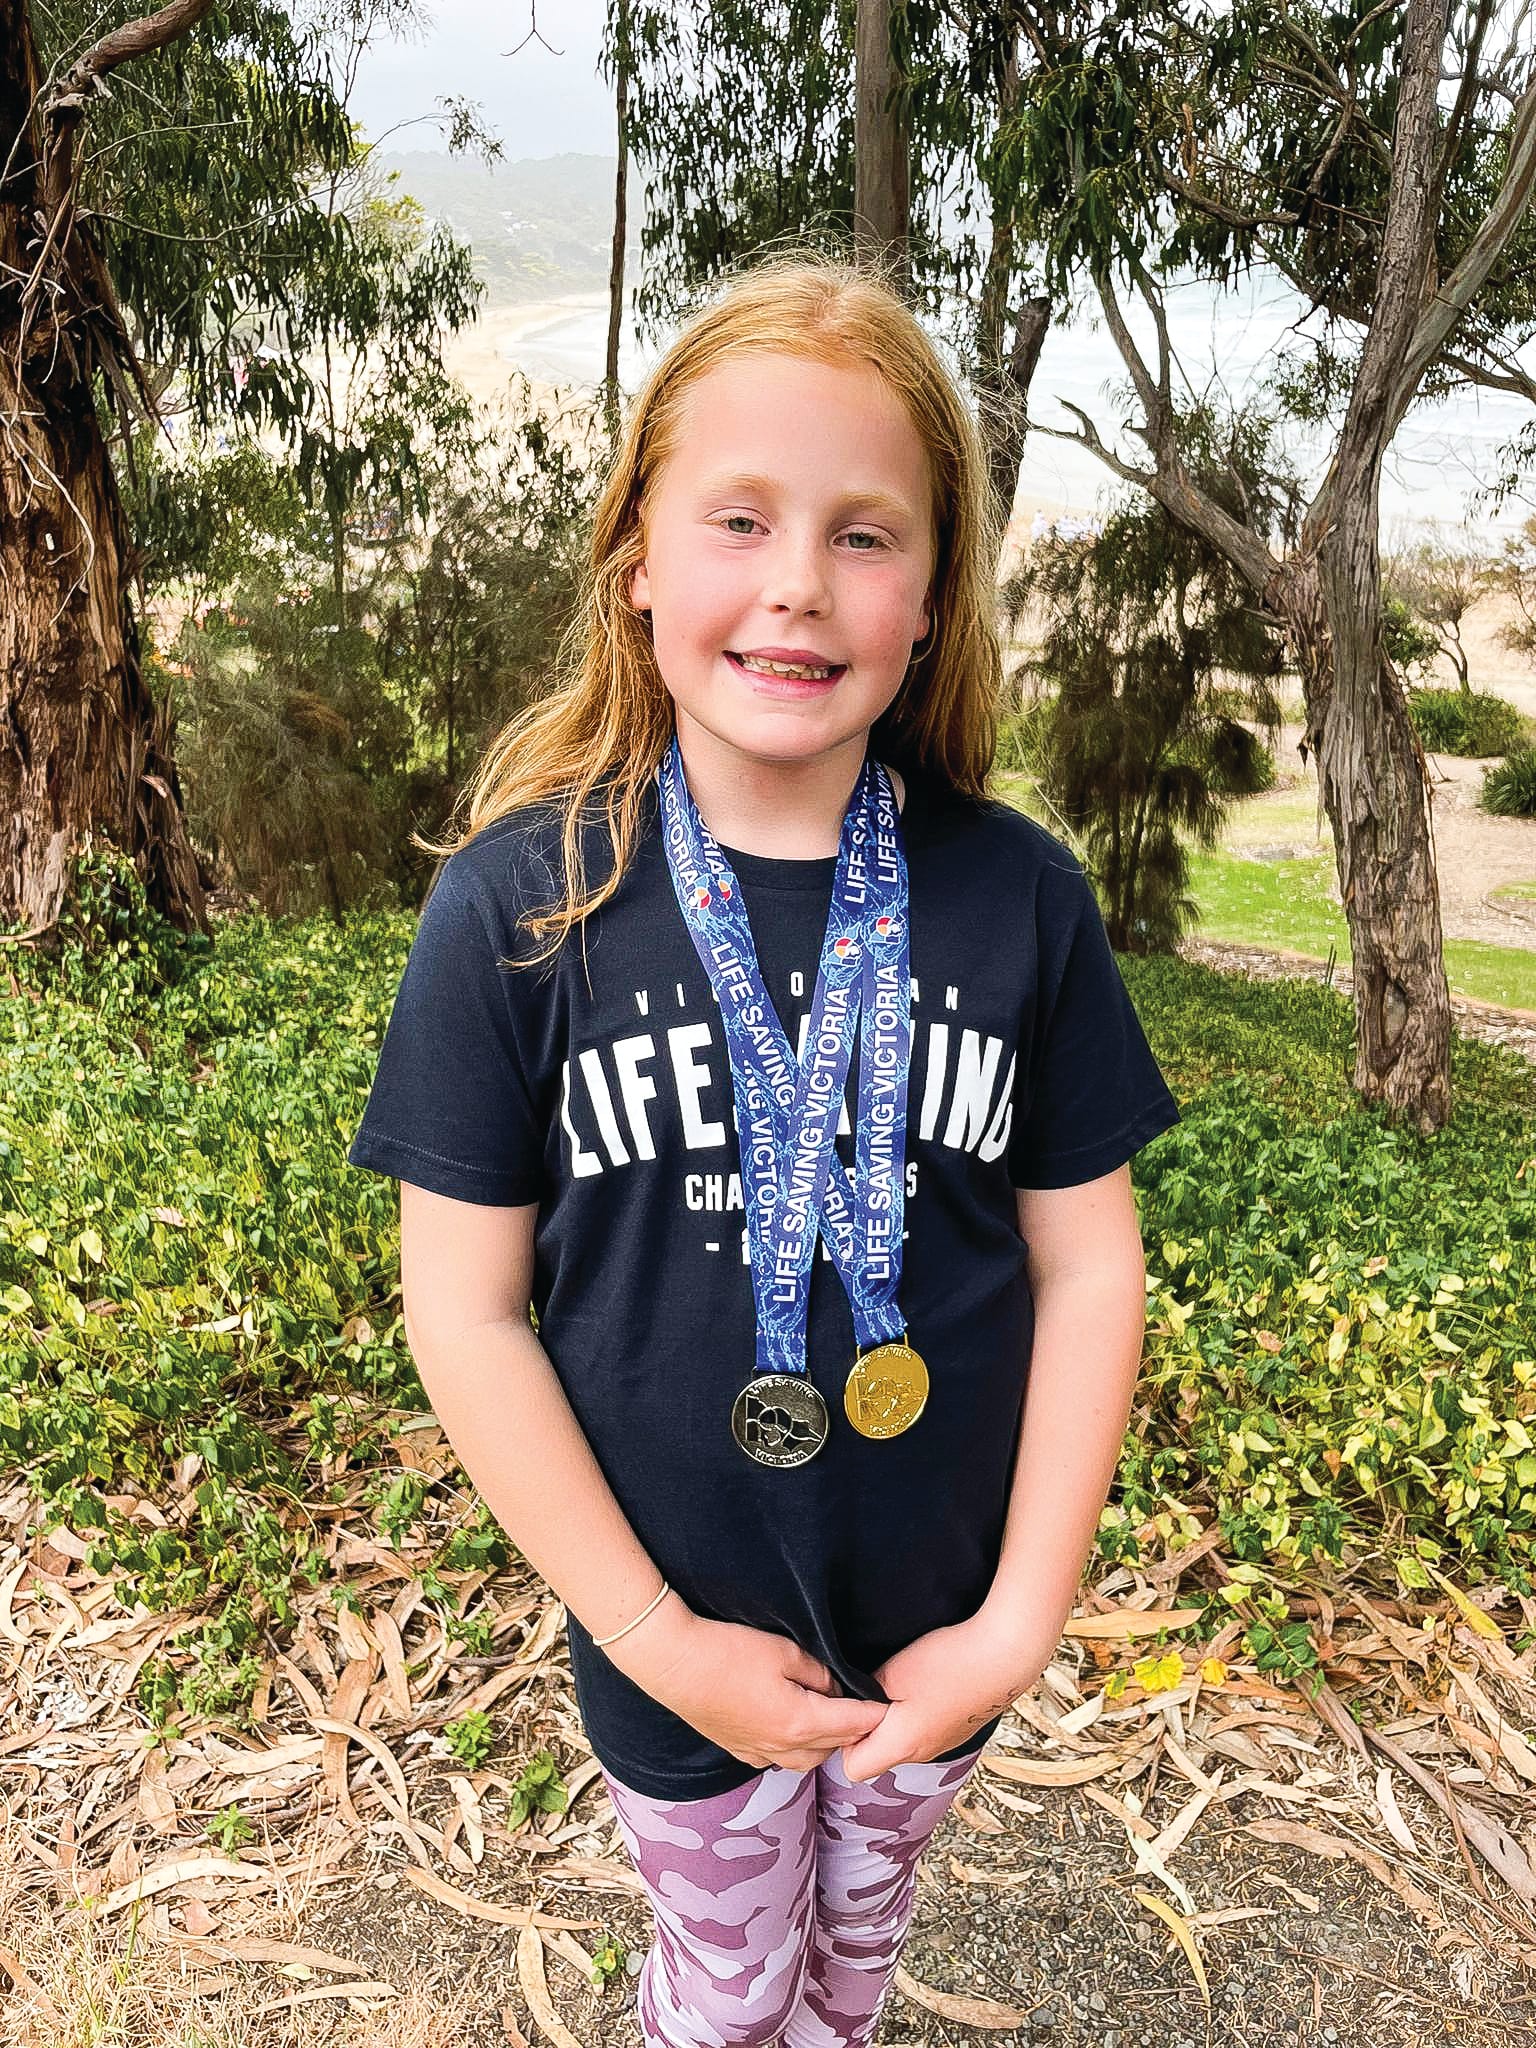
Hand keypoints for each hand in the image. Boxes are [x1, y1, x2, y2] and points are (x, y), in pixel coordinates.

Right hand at [605, 1599, 887, 1772]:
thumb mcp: (784, 1651)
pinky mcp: (736, 1749)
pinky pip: (777, 1759)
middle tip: (862, 1707)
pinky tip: (791, 1728)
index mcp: (800, 1723)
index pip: (852, 1725)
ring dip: (823, 1743)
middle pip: (832, 1748)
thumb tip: (835, 1688)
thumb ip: (819, 1673)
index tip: (893, 1705)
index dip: (875, 1714)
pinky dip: (793, 1749)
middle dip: (852, 1731)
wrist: (672, 1662)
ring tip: (829, 1717)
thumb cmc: (729, 1650)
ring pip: (805, 1760)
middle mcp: (782, 1747)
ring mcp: (756, 1752)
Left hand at [838, 1607, 1058, 1781]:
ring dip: (893, 1718)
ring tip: (902, 1683)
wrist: (1004, 1655)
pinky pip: (923, 1731)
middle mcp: (922, 1755)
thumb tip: (851, 1703)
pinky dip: (915, 1713)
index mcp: (901, 1746)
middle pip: (877, 1755)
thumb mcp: (893, 1672)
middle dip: (867, 1727)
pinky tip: (926, 1683)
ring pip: (900, 1742)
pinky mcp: (957, 1730)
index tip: (852, 1706)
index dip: (844, 1738)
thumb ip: (864, 1693)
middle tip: (873, 1688)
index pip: (852, 1768)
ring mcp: (942, 1744)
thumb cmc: (948, 1663)